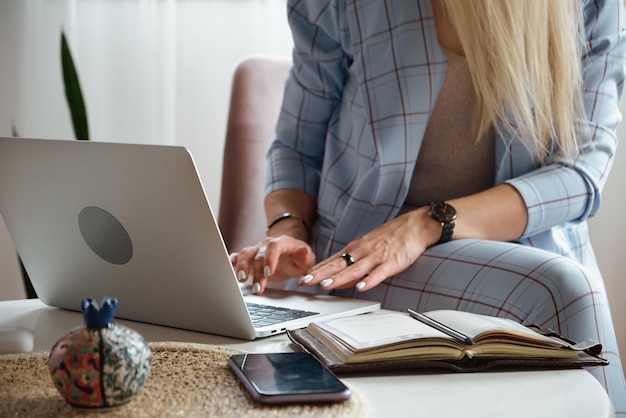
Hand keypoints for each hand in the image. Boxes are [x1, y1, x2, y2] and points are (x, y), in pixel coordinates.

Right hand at [230, 235, 315, 293]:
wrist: (290, 255)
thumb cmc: (299, 259)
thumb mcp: (307, 260)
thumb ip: (305, 257)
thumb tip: (303, 253)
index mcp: (282, 243)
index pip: (274, 247)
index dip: (270, 259)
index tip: (268, 273)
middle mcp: (267, 245)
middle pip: (259, 255)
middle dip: (257, 273)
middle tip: (258, 288)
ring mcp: (256, 250)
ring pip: (245, 255)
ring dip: (242, 267)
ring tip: (241, 280)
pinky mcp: (249, 258)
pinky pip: (237, 257)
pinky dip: (232, 263)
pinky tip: (229, 271)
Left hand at [299, 206, 440, 291]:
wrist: (414, 226)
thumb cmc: (390, 238)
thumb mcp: (366, 248)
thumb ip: (351, 263)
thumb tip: (336, 278)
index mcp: (355, 249)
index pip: (331, 260)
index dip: (316, 269)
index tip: (301, 277)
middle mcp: (362, 252)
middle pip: (338, 264)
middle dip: (320, 274)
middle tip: (305, 282)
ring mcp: (376, 257)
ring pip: (354, 269)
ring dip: (340, 278)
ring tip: (326, 285)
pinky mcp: (391, 262)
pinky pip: (379, 273)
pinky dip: (370, 280)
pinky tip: (362, 287)